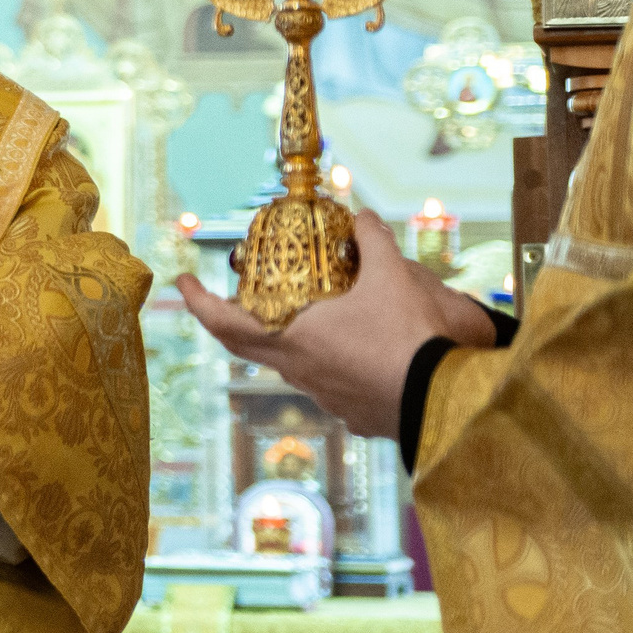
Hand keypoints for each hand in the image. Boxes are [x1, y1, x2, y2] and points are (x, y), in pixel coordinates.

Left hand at [176, 211, 495, 437]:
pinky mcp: (357, 416)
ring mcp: (327, 398)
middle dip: (231, 319)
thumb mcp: (394, 276)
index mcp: (292, 339)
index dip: (198, 302)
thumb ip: (374, 241)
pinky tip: (360, 349)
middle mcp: (300, 372)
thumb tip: (363, 217)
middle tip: (224, 299)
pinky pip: (336, 385)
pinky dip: (336, 363)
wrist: (449, 402)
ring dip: (292, 341)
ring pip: (295, 366)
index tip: (183, 282)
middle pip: (248, 347)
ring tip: (308, 316)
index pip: (224, 323)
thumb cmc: (412, 338)